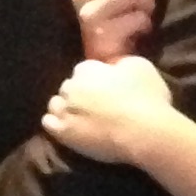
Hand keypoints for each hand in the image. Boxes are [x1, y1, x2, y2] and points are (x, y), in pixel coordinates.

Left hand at [41, 54, 176, 164]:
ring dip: (65, 107)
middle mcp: (71, 87)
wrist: (144, 132)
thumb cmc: (147, 98)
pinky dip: (56, 123)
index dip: (95, 78)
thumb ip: (121, 62)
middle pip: (69, 86)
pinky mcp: (63, 133)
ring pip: (55, 104)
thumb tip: (113, 66)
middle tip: (96, 104)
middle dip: (79, 92)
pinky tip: (68, 127)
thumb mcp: (141, 66)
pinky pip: (48, 123)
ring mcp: (65, 110)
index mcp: (87, 70)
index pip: (84, 69)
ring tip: (81, 117)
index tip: (106, 87)